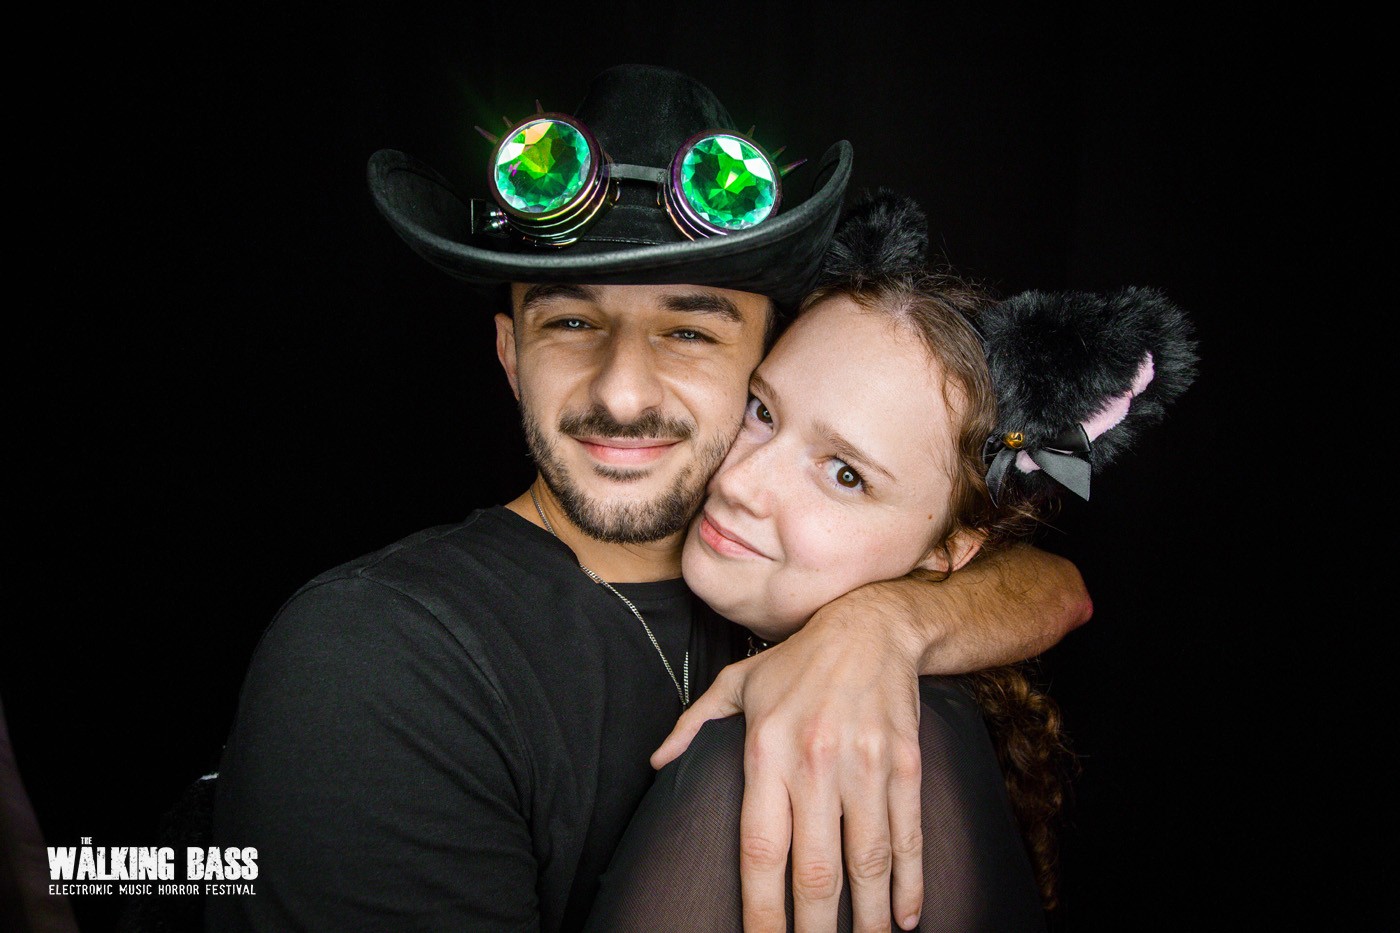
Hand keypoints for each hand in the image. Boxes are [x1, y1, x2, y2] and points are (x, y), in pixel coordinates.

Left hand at [652, 596, 925, 931]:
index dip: (761, 910)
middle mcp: (816, 763)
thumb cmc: (797, 662)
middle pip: (816, 871)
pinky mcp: (906, 765)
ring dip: (866, 919)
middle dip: (814, 929)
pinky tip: (904, 918)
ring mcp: (866, 766)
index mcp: (767, 750)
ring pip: (868, 863)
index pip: (761, 850)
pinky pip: (909, 836)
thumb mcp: (737, 682)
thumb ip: (695, 724)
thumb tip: (659, 763)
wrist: (872, 627)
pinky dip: (910, 885)